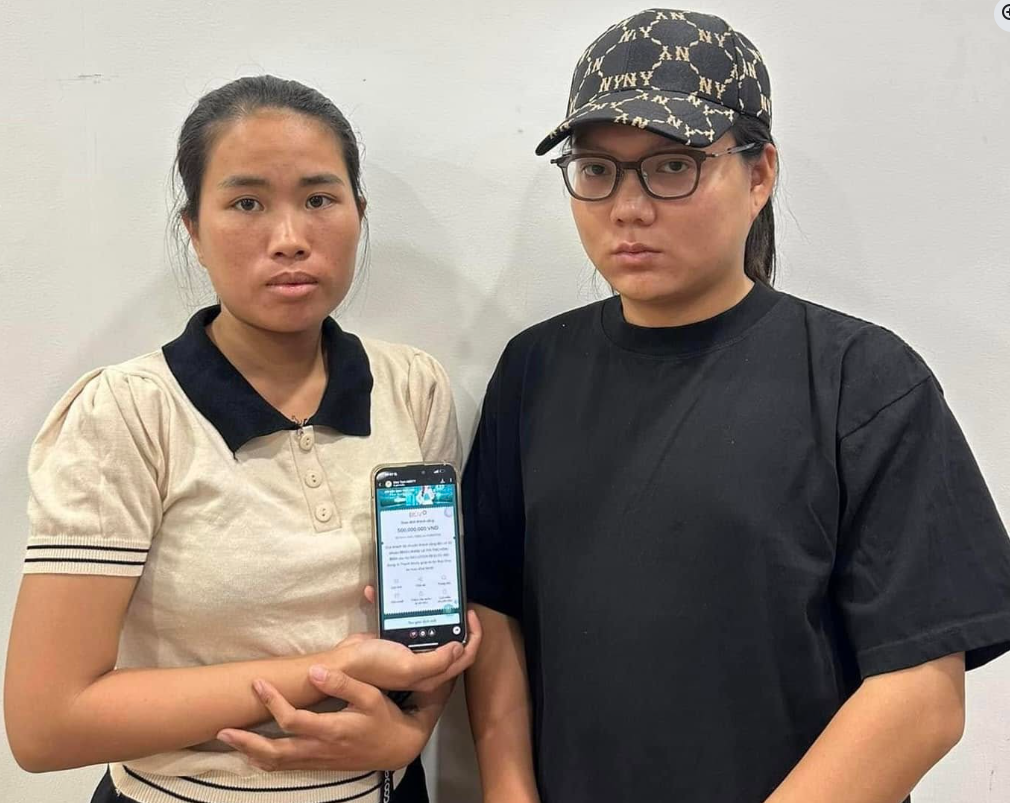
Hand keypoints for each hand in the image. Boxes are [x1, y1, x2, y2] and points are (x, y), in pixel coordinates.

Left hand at [217, 670, 426, 772]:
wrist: (398, 747)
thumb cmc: (384, 717)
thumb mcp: (370, 696)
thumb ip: (342, 683)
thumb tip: (313, 671)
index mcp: (332, 730)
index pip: (293, 720)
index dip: (272, 703)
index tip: (258, 683)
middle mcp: (320, 749)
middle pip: (275, 752)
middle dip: (246, 742)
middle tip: (222, 729)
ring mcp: (317, 760)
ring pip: (277, 763)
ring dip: (249, 752)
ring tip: (228, 739)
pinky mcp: (317, 764)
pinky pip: (285, 766)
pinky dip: (264, 760)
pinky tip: (251, 751)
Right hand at [333, 607, 482, 692]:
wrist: (342, 665)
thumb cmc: (374, 667)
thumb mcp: (408, 666)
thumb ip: (436, 661)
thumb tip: (459, 646)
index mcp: (432, 674)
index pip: (465, 657)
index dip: (474, 637)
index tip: (468, 613)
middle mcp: (425, 665)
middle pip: (453, 643)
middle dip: (456, 621)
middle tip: (453, 600)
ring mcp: (411, 652)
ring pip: (431, 630)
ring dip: (429, 612)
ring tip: (430, 591)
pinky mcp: (396, 641)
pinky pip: (405, 623)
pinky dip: (396, 609)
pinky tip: (380, 594)